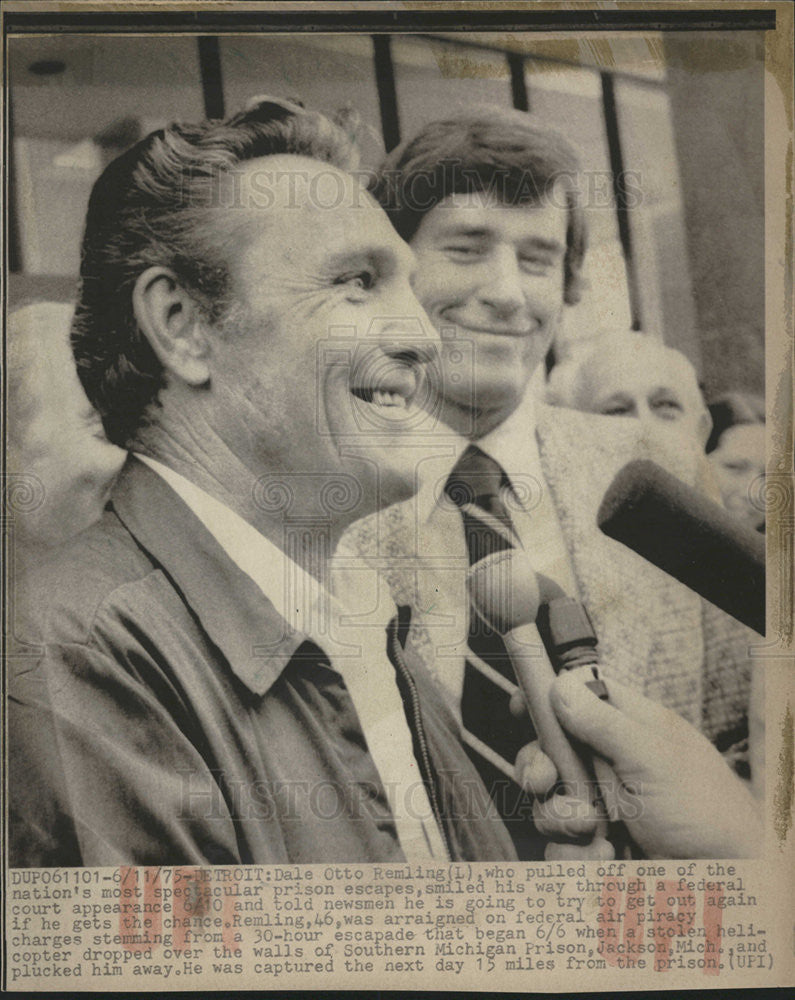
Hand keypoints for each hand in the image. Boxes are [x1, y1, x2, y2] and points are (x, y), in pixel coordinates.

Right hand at [536, 672, 760, 857]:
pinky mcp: (595, 847)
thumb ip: (603, 723)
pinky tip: (605, 857)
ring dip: (562, 818)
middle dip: (537, 768)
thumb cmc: (707, 811)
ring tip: (594, 829)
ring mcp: (600, 806)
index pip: (576, 698)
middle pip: (546, 752)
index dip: (543, 698)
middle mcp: (608, 763)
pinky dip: (576, 856)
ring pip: (547, 803)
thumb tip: (559, 685)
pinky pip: (560, 847)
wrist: (726, 881)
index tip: (517, 704)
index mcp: (626, 727)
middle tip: (543, 780)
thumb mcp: (654, 757)